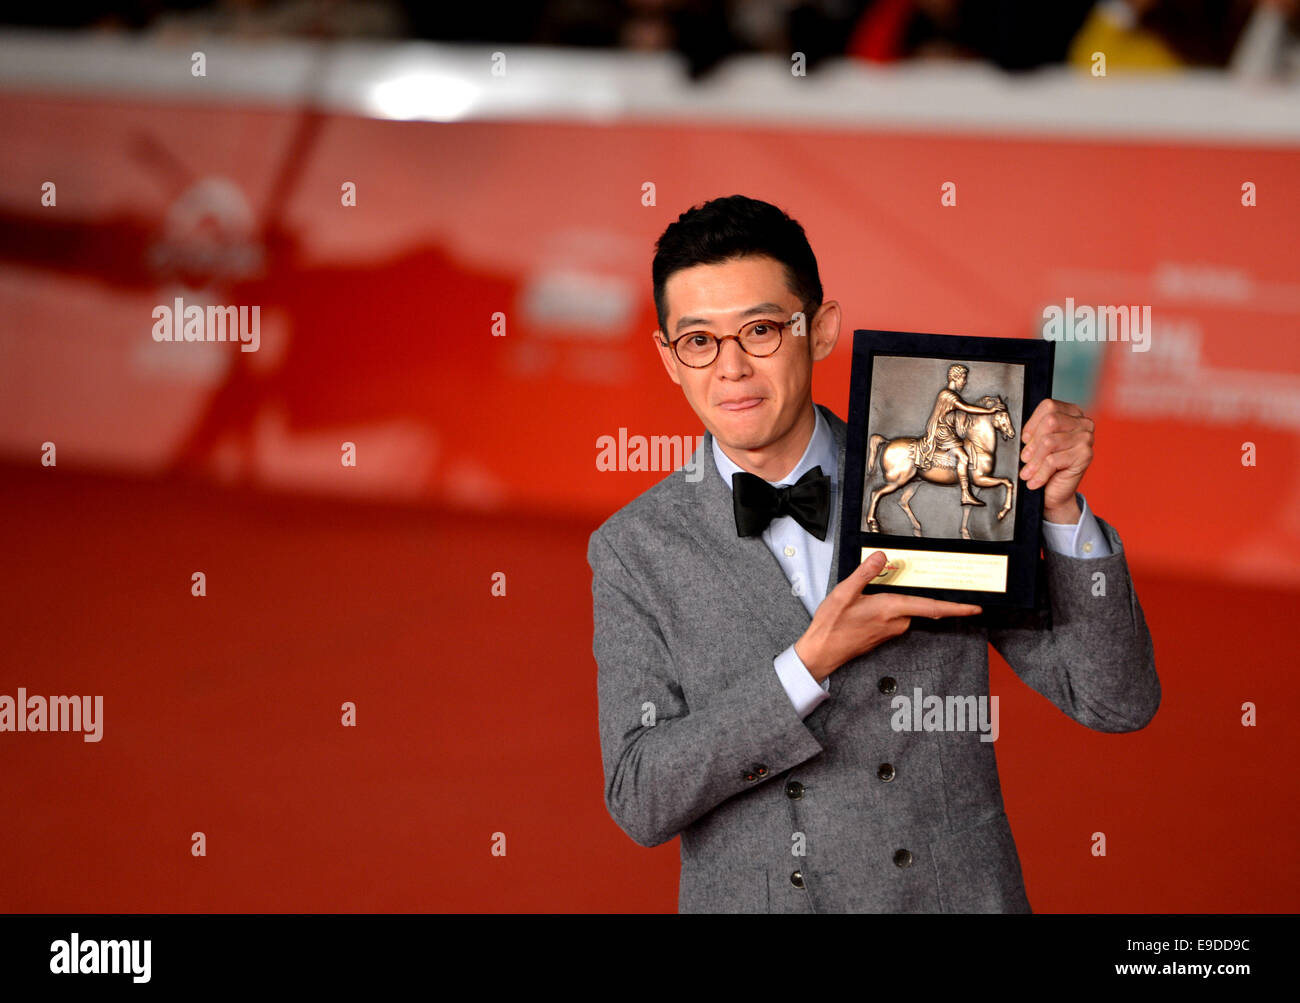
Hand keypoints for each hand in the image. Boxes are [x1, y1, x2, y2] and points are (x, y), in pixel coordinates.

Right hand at [794, 551, 982, 681]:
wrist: (822, 652)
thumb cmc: (832, 625)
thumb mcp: (845, 592)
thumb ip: (866, 573)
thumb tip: (882, 557)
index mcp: (891, 609)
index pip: (932, 607)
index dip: (957, 608)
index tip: (976, 607)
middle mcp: (896, 622)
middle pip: (918, 604)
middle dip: (919, 592)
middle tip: (919, 579)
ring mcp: (891, 630)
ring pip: (905, 609)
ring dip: (899, 599)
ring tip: (877, 591)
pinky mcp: (884, 634)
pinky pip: (895, 615)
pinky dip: (890, 606)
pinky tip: (871, 602)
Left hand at [1020, 398, 1093, 521]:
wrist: (1056, 492)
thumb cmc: (1046, 465)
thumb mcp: (1038, 444)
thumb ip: (1034, 432)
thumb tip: (1022, 434)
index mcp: (1072, 413)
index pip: (1048, 406)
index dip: (1032, 423)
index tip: (1024, 439)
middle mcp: (1083, 423)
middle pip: (1050, 421)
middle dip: (1033, 443)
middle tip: (1025, 458)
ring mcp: (1086, 438)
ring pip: (1049, 442)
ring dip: (1034, 461)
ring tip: (1027, 472)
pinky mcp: (1085, 455)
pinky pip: (1053, 460)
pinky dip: (1040, 473)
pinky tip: (1035, 481)